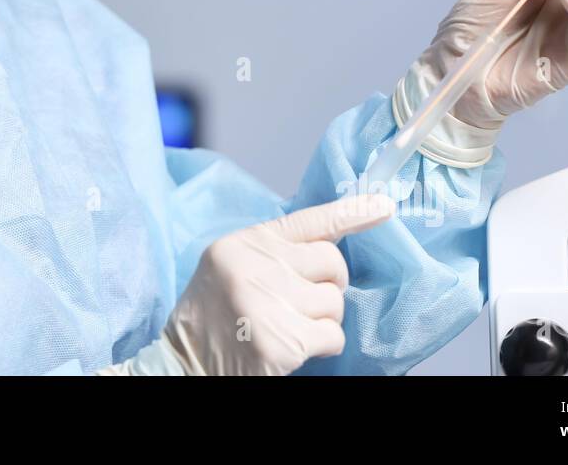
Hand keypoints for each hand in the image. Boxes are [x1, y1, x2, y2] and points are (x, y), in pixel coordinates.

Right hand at [160, 194, 393, 375]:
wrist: (183, 362)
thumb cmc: (213, 315)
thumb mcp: (233, 266)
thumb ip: (273, 252)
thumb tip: (331, 244)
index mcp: (245, 243)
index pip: (309, 219)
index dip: (352, 211)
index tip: (385, 204)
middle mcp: (256, 266)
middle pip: (333, 262)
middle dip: (330, 284)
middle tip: (305, 301)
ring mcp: (269, 303)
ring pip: (336, 303)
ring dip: (322, 320)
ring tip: (290, 327)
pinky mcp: (281, 342)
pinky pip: (333, 336)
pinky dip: (323, 346)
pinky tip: (294, 348)